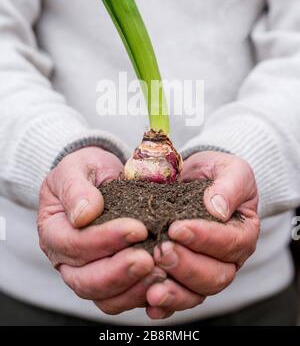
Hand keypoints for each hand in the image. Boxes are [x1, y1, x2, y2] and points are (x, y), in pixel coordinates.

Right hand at [38, 146, 163, 314]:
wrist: (100, 177)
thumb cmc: (86, 171)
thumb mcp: (76, 167)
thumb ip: (76, 188)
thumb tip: (84, 214)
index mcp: (53, 231)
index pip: (74, 244)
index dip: (104, 240)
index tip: (136, 229)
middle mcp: (66, 260)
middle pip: (86, 281)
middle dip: (119, 272)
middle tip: (149, 260)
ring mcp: (87, 274)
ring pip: (105, 298)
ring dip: (133, 288)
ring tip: (160, 272)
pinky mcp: (111, 281)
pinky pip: (123, 299)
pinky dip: (143, 294)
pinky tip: (164, 280)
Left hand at [146, 151, 259, 318]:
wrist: (194, 177)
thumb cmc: (216, 173)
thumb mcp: (230, 169)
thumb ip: (229, 186)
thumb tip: (217, 208)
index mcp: (243, 232)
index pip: (230, 243)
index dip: (205, 239)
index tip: (177, 228)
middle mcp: (228, 259)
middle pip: (216, 275)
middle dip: (187, 266)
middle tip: (160, 251)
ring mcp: (206, 271)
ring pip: (197, 292)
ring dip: (174, 291)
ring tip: (151, 284)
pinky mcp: (184, 278)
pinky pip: (178, 298)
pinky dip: (164, 306)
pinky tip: (149, 304)